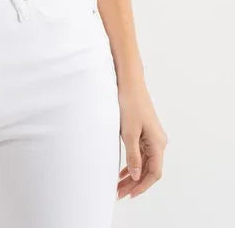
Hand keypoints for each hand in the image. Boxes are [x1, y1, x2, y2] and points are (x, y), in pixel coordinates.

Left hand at [116, 80, 167, 199]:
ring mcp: (152, 137)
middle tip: (119, 193)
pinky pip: (141, 154)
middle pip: (149, 170)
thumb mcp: (129, 132)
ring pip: (145, 163)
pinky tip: (123, 172)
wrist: (130, 83)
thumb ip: (133, 156)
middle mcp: (158, 142)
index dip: (142, 186)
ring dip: (133, 175)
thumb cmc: (130, 104)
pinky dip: (133, 164)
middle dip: (135, 183)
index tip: (129, 194)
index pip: (154, 173)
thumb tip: (136, 176)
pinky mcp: (145, 133)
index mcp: (158, 143)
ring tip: (119, 186)